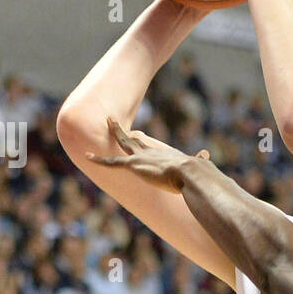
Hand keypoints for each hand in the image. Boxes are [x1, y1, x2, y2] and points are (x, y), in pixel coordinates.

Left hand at [86, 119, 206, 190]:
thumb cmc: (195, 174)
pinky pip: (111, 162)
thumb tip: (205, 155)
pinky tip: (87, 155)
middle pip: (133, 139)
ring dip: (115, 133)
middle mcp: (150, 152)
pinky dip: (99, 159)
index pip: (148, 147)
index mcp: (163, 155)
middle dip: (121, 130)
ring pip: (123, 143)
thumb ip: (199, 160)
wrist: (190, 173)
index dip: (139, 141)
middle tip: (112, 120)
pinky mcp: (134, 166)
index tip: (134, 135)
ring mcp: (140, 158)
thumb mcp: (197, 166)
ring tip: (108, 121)